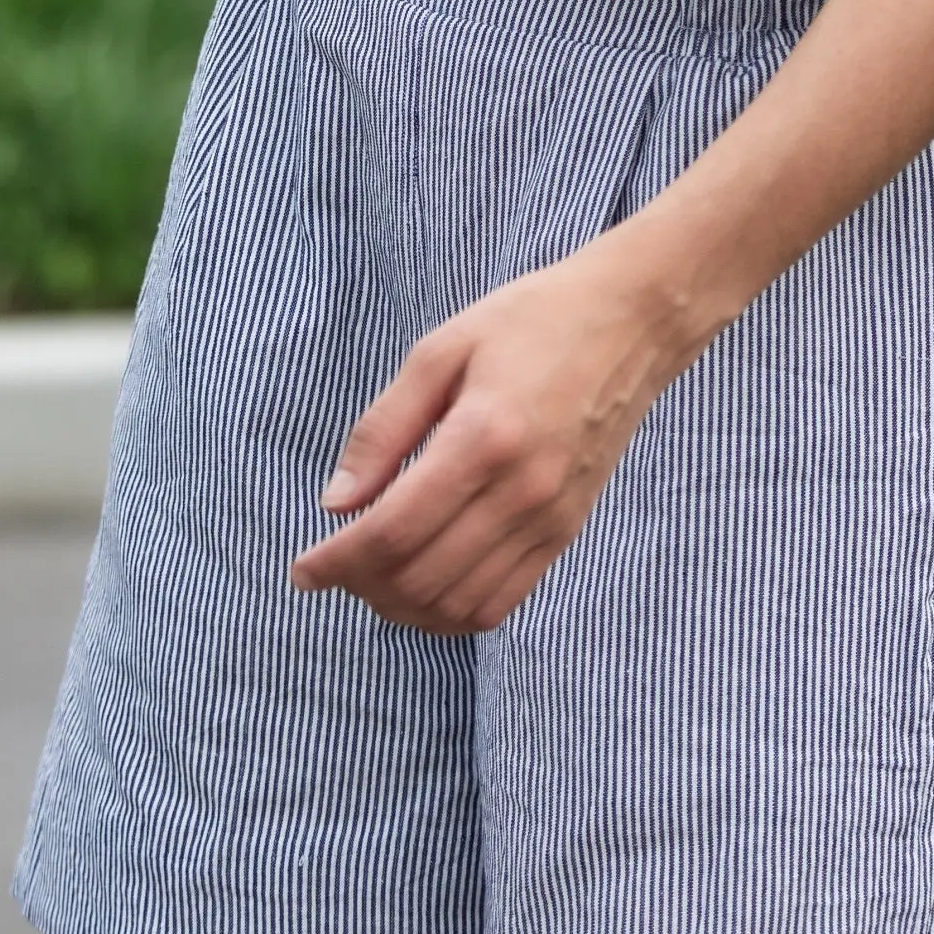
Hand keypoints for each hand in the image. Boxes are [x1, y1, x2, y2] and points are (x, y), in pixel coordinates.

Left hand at [288, 238, 684, 634]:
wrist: (630, 321)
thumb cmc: (531, 321)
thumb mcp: (442, 348)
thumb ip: (384, 427)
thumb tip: (336, 503)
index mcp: (484, 436)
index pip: (393, 532)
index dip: (337, 562)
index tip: (303, 568)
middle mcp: (521, 490)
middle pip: (420, 578)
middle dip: (361, 586)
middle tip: (334, 565)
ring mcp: (550, 519)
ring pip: (458, 606)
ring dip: (402, 607)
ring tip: (372, 578)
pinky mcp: (567, 532)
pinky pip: (501, 603)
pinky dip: (451, 612)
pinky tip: (424, 586)